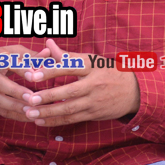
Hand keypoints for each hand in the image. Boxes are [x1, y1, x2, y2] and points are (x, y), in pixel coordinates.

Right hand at [0, 45, 42, 121]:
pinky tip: (29, 118)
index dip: (21, 69)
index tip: (34, 74)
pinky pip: (0, 111)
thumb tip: (48, 54)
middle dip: (16, 92)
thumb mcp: (9, 53)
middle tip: (32, 98)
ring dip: (16, 107)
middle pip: (0, 84)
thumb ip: (29, 55)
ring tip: (33, 111)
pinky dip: (15, 116)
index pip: (9, 63)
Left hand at [20, 39, 139, 126]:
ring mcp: (94, 101)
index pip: (70, 67)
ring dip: (48, 112)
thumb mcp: (93, 60)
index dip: (51, 71)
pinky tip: (40, 121)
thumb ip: (68, 55)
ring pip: (69, 109)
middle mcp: (94, 84)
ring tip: (29, 113)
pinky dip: (55, 121)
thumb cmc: (109, 72)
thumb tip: (48, 43)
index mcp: (92, 67)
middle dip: (47, 96)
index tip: (32, 74)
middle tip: (29, 99)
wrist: (135, 91)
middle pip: (68, 91)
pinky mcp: (94, 114)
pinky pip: (72, 119)